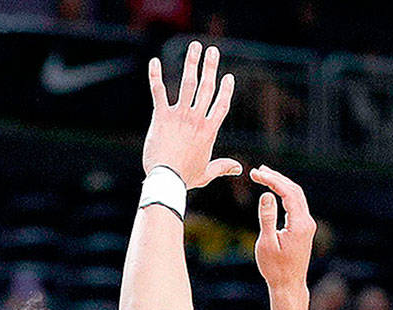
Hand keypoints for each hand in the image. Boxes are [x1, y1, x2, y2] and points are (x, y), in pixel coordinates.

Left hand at [142, 42, 239, 188]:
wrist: (166, 179)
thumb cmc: (184, 177)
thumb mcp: (206, 173)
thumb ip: (222, 167)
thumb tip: (239, 169)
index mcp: (209, 130)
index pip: (221, 105)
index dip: (226, 90)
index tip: (228, 77)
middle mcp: (197, 119)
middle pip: (207, 87)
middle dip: (210, 67)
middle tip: (212, 51)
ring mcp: (180, 116)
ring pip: (188, 84)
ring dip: (192, 63)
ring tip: (195, 47)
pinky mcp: (162, 117)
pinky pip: (159, 92)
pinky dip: (156, 76)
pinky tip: (153, 62)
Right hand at [250, 165, 315, 298]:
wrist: (289, 285)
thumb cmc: (275, 268)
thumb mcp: (266, 243)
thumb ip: (267, 218)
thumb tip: (266, 195)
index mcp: (299, 224)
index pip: (288, 193)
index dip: (272, 181)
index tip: (256, 174)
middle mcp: (307, 222)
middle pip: (295, 191)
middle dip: (277, 178)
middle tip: (258, 170)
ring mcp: (307, 225)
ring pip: (296, 197)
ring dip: (281, 185)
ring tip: (264, 175)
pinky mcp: (303, 229)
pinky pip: (296, 205)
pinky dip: (285, 195)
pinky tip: (274, 191)